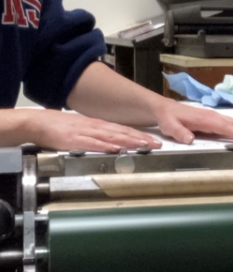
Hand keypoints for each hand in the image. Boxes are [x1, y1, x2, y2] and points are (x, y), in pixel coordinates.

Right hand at [28, 109, 161, 151]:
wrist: (37, 123)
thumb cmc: (57, 127)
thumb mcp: (81, 130)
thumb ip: (96, 136)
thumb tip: (111, 144)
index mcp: (97, 125)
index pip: (122, 130)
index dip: (139, 135)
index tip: (153, 141)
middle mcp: (94, 127)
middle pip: (121, 133)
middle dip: (140, 139)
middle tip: (156, 144)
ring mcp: (85, 133)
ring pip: (111, 137)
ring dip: (128, 141)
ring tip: (143, 145)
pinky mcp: (74, 140)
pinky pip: (92, 143)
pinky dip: (105, 146)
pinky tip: (115, 148)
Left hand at [151, 99, 232, 144]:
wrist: (164, 109)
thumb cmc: (168, 117)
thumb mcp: (169, 125)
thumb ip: (178, 132)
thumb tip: (189, 139)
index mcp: (204, 119)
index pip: (224, 127)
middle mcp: (212, 117)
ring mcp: (213, 118)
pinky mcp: (212, 121)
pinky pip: (230, 124)